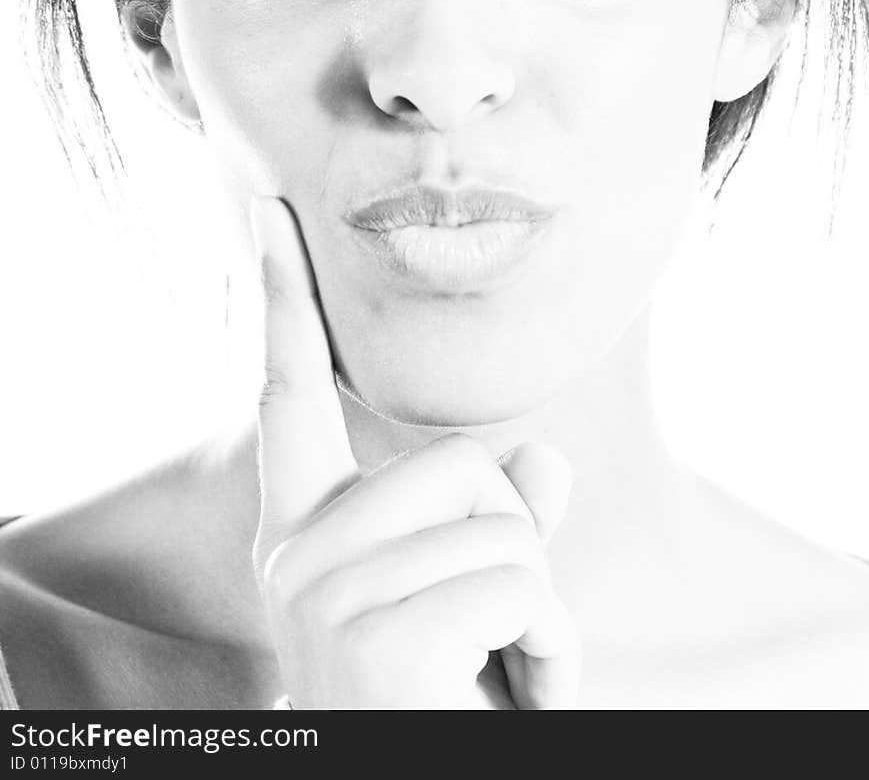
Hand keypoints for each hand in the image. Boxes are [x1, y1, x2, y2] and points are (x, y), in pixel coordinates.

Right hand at [249, 194, 581, 709]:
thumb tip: (543, 462)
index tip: (267, 212)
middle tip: (503, 636)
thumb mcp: (470, 606)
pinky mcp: (371, 637)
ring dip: (544, 606)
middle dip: (519, 545)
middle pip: (462, 464)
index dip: (277, 297)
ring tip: (510, 676)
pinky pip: (517, 580)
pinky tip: (520, 697)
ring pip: (503, 521)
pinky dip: (554, 646)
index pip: (288, 392)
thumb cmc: (439, 704)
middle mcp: (296, 553)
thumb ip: (496, 525)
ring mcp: (323, 592)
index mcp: (305, 534)